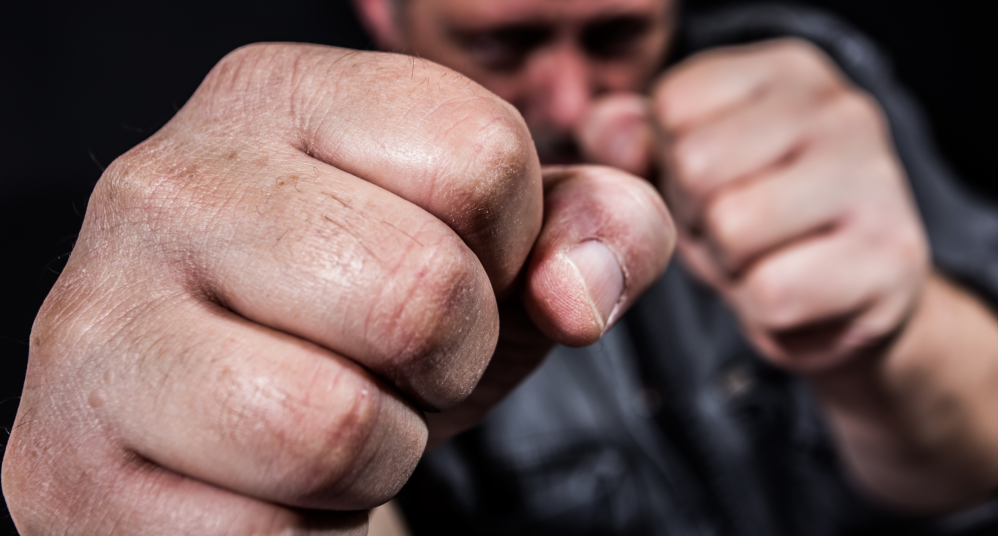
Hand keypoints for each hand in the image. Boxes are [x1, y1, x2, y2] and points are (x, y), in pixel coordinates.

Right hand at [1, 44, 673, 533]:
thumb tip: (580, 292)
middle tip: (391, 365)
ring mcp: (94, 323)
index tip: (448, 277)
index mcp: (275, 96)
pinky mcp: (67, 464)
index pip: (481, 156)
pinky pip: (262, 531)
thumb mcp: (496, 257)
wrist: (218, 434)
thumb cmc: (365, 325)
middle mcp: (164, 183)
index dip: (505, 254)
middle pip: (420, 290)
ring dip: (376, 454)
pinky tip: (262, 483)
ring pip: (331, 423)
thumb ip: (591, 231)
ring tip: (330, 422)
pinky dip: (305, 532)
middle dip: (448, 362)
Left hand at [583, 39, 928, 372]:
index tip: (711, 185)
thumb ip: (631, 138)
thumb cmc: (757, 221)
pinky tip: (793, 293)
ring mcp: (878, 179)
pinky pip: (771, 292)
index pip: (673, 106)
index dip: (670, 163)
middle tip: (736, 231)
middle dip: (699, 216)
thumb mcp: (683, 168)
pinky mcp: (892, 259)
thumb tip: (608, 133)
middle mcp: (841, 109)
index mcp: (786, 70)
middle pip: (698, 166)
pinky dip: (763, 308)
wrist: (847, 299)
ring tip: (763, 258)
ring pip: (733, 228)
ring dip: (730, 264)